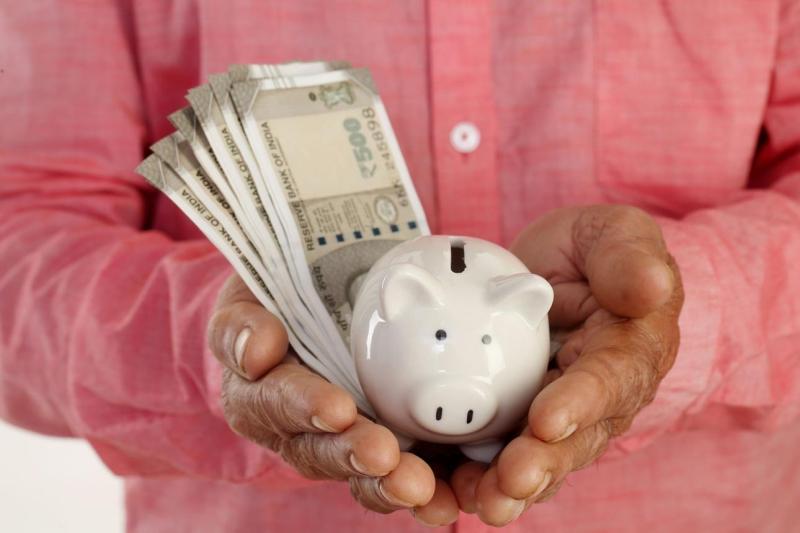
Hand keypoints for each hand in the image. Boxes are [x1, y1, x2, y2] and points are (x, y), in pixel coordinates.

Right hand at [207, 275, 438, 517]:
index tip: (337, 409)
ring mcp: (339, 441)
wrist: (326, 289)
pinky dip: (420, 489)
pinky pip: (395, 475)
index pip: (274, 403)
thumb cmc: (282, 293)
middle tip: (382, 454)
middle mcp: (294, 428)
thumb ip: (241, 326)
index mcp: (257, 392)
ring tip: (416, 485)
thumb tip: (256, 353)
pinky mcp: (382, 447)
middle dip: (350, 455)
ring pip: (356, 473)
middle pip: (317, 450)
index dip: (303, 407)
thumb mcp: (250, 297)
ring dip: (384, 482)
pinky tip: (443, 498)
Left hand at [455, 205, 683, 525]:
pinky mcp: (525, 421)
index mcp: (628, 349)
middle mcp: (600, 394)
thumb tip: (650, 287)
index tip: (548, 420)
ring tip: (484, 501)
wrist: (561, 272)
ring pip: (542, 457)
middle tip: (512, 479)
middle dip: (544, 462)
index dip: (581, 401)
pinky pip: (507, 454)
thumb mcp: (612, 233)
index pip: (609, 378)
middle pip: (576, 436)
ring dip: (512, 483)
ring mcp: (563, 414)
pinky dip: (482, 476)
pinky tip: (455, 492)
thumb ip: (628, 255)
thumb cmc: (594, 252)